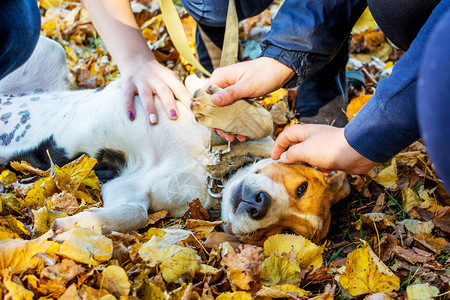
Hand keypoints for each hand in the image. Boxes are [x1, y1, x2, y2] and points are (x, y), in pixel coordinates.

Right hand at [83, 0, 189, 124]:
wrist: (136, 60)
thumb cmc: (158, 77)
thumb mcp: (169, 79)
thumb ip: (179, 91)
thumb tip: (194, 110)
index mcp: (169, 77)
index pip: (180, 89)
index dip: (186, 100)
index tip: (193, 112)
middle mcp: (155, 78)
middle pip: (163, 91)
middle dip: (169, 104)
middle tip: (174, 117)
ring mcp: (141, 81)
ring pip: (145, 95)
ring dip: (149, 108)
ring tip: (153, 122)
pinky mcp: (127, 84)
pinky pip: (127, 96)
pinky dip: (128, 107)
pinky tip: (131, 118)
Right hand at [204, 57, 293, 140]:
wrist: (280, 69)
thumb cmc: (264, 74)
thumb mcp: (247, 85)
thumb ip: (231, 93)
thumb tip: (214, 101)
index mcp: (220, 77)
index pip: (204, 95)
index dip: (205, 111)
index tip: (212, 126)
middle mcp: (222, 84)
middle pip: (213, 107)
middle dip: (219, 123)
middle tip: (226, 135)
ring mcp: (230, 91)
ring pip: (223, 111)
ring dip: (228, 125)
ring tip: (235, 137)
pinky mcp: (238, 97)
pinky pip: (233, 111)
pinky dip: (236, 122)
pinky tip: (241, 132)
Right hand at [271, 124, 376, 173]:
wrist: (356, 151)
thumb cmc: (328, 148)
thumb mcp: (304, 150)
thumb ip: (292, 154)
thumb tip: (284, 157)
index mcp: (306, 132)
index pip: (286, 135)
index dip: (278, 145)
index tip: (274, 158)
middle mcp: (315, 137)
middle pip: (298, 145)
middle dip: (292, 156)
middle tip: (287, 168)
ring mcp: (325, 146)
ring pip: (310, 155)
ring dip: (305, 164)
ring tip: (302, 173)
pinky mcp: (334, 156)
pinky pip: (322, 162)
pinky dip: (319, 168)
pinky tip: (320, 174)